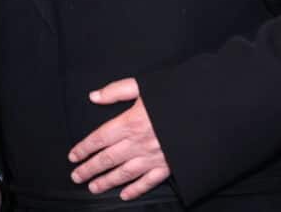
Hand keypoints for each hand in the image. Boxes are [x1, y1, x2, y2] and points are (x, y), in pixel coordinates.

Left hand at [68, 78, 169, 200]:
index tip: (73, 156)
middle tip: (76, 176)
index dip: (84, 148)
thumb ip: (116, 91)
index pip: (99, 138)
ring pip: (124, 173)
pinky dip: (136, 190)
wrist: (207, 112)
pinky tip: (125, 194)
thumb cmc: (176, 96)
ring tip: (93, 187)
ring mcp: (153, 157)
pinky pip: (148, 181)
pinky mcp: (168, 166)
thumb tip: (94, 96)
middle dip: (89, 168)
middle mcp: (139, 143)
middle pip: (107, 158)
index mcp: (130, 122)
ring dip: (107, 181)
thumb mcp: (144, 86)